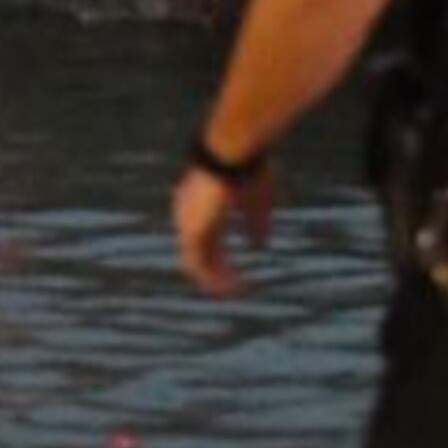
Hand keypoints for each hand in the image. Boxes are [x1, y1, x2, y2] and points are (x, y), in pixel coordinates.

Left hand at [174, 163, 273, 297]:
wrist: (230, 154)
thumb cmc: (244, 170)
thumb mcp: (255, 201)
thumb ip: (257, 223)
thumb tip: (261, 245)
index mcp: (201, 206)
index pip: (205, 238)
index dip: (219, 257)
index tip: (235, 272)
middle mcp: (188, 217)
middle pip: (199, 253)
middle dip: (218, 272)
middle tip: (238, 287)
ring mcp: (187, 225)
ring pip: (196, 264)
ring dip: (216, 281)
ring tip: (237, 292)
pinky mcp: (191, 233)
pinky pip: (197, 267)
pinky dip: (213, 280)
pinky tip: (233, 288)